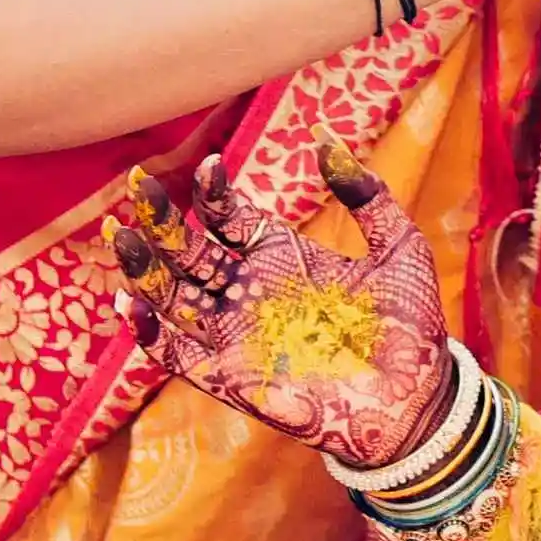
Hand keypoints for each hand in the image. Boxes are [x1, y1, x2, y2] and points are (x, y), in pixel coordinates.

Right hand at [109, 139, 454, 470]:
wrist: (419, 402)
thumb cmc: (411, 327)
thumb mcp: (399, 247)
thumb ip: (367, 194)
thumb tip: (322, 138)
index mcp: (280, 256)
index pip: (228, 216)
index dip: (213, 191)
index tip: (211, 166)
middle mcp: (250, 292)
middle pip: (187, 252)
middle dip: (160, 220)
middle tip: (138, 184)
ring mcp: (237, 336)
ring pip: (172, 297)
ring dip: (144, 268)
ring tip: (121, 235)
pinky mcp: (231, 379)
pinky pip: (176, 356)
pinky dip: (149, 334)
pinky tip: (130, 304)